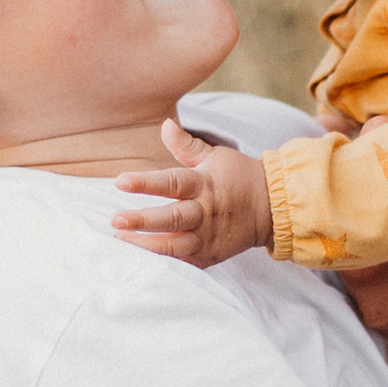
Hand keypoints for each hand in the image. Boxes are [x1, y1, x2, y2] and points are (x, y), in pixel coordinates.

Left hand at [113, 122, 273, 267]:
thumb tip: (165, 124)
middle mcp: (205, 212)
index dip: (146, 183)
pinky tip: (138, 259)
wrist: (272, 209)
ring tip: (120, 241)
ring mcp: (207, 237)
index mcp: (204, 184)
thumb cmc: (238, 177)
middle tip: (115, 220)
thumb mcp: (215, 156)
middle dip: (142, 220)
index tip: (120, 181)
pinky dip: (162, 262)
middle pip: (171, 218)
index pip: (172, 182)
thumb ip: (186, 145)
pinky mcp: (209, 255)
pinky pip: (183, 261)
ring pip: (175, 245)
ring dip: (146, 244)